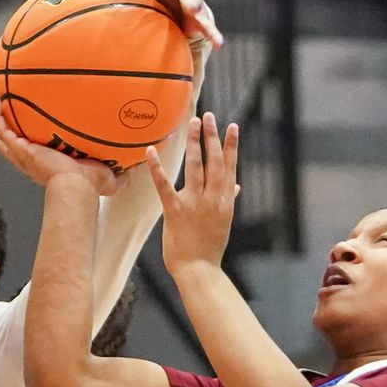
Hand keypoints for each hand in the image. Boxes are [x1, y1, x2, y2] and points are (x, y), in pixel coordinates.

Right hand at [0, 98, 127, 195]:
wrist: (76, 187)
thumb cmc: (89, 186)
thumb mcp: (107, 177)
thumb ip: (121, 174)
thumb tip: (136, 170)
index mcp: (46, 167)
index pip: (32, 153)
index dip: (27, 142)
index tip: (28, 129)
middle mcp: (31, 162)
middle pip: (10, 145)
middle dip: (5, 129)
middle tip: (4, 112)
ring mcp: (23, 156)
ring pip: (2, 137)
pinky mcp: (22, 150)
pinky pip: (3, 131)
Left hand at [148, 112, 239, 272]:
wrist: (199, 270)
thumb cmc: (209, 247)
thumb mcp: (223, 221)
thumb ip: (228, 199)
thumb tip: (235, 184)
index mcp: (224, 200)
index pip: (230, 167)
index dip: (230, 145)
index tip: (231, 126)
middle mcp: (212, 198)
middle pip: (214, 161)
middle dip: (211, 137)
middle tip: (208, 116)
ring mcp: (194, 204)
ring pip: (195, 167)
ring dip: (194, 144)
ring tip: (192, 123)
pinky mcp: (175, 212)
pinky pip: (164, 186)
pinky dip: (157, 168)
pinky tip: (150, 151)